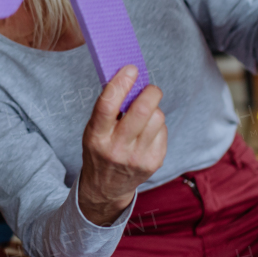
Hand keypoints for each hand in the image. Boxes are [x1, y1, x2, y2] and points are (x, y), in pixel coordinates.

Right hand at [79, 66, 166, 225]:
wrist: (106, 187)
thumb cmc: (101, 149)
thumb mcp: (94, 130)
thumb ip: (108, 108)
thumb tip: (129, 77)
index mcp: (96, 137)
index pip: (108, 105)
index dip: (121, 83)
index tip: (131, 69)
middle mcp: (116, 148)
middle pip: (142, 111)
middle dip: (150, 92)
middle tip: (149, 88)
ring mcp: (137, 157)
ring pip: (157, 118)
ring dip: (153, 110)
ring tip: (144, 116)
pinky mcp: (154, 162)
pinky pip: (163, 131)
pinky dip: (157, 126)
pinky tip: (147, 132)